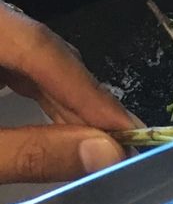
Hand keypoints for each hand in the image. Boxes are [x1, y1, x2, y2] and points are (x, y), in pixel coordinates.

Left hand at [0, 1, 133, 183]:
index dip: (89, 91)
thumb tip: (105, 155)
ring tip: (96, 144)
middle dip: (81, 99)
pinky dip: (37, 97)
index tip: (130, 132)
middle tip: (121, 145)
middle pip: (38, 49)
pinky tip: (59, 127)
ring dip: (63, 102)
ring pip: (28, 58)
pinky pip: (11, 65)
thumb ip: (30, 153)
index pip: (40, 48)